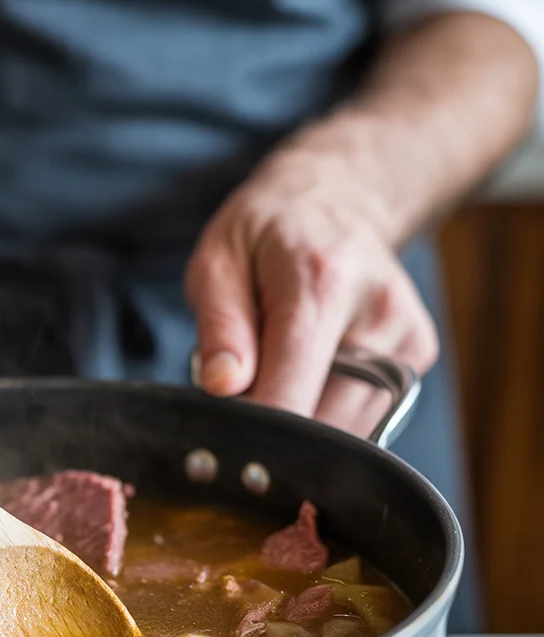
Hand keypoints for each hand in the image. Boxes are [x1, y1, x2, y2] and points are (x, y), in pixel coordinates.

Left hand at [184, 145, 438, 427]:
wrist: (337, 199)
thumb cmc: (265, 234)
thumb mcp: (218, 262)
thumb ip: (220, 327)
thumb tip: (223, 387)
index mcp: (321, 284)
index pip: (290, 394)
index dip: (251, 431)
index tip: (223, 437)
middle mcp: (378, 313)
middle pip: (322, 424)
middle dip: (275, 428)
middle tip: (243, 394)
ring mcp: (407, 338)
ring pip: (346, 431)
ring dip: (303, 423)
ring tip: (278, 372)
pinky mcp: (418, 357)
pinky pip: (365, 419)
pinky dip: (328, 414)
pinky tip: (310, 374)